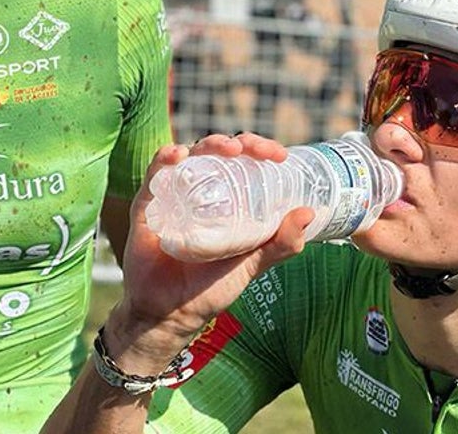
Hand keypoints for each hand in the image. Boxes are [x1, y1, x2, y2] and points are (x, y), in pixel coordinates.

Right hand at [104, 134, 312, 370]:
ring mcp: (173, 194)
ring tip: (228, 149)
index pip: (244, 163)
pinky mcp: (147, 204)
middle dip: (239, 143)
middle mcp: (200, 191)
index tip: (279, 155)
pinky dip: (165, 157)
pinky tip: (178, 155)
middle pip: (219, 153)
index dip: (261, 150)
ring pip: (190, 155)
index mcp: (226, 200)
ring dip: (210, 144)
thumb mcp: (252, 264)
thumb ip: (281, 243)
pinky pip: (155, 173)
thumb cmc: (210, 288)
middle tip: (253, 150)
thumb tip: (309, 212)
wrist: (170, 313)